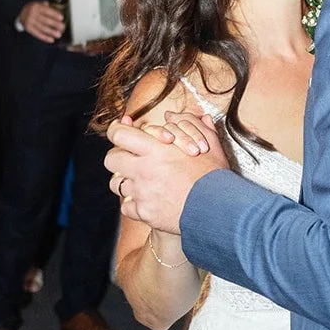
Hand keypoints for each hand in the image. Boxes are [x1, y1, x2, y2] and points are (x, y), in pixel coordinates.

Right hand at [18, 0, 65, 41]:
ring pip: (42, 28)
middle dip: (55, 24)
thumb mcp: (38, 3)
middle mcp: (32, 14)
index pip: (46, 10)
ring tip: (59, 35)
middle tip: (62, 27)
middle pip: (45, 20)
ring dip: (51, 32)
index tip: (61, 18)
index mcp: (36, 6)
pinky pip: (38, 34)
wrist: (21, 13)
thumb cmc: (33, 9)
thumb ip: (47, 5)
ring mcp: (30, 22)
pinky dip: (45, 37)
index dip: (54, 14)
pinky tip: (51, 39)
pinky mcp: (28, 29)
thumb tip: (57, 8)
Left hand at [105, 113, 224, 232]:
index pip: (119, 134)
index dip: (116, 130)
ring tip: (141, 181)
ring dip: (127, 181)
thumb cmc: (213, 175)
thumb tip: (173, 116)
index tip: (120, 129)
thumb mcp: (208, 142)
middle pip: (111, 159)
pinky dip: (134, 204)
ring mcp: (141, 193)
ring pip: (118, 184)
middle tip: (130, 158)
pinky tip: (147, 200)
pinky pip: (127, 207)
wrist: (217, 209)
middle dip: (118, 157)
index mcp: (155, 149)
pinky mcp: (144, 213)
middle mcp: (143, 170)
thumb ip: (189, 124)